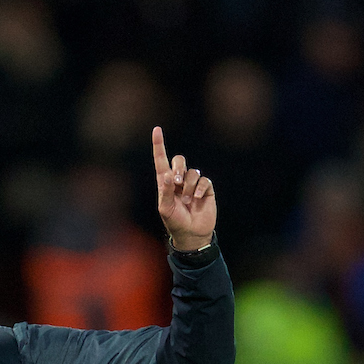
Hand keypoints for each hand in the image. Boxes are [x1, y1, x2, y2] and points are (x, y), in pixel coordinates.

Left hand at [153, 126, 215, 249]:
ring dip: (189, 187)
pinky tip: (198, 199)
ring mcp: (193, 184)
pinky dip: (200, 189)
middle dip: (178, 168)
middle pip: (179, 160)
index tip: (157, 129)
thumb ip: (165, 191)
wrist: (192, 234)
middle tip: (177, 182)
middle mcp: (179, 180)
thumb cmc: (175, 222)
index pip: (161, 160)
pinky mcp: (206, 189)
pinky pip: (204, 180)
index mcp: (165, 183)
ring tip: (188, 201)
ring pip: (192, 172)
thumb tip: (167, 175)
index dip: (159, 145)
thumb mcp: (165, 209)